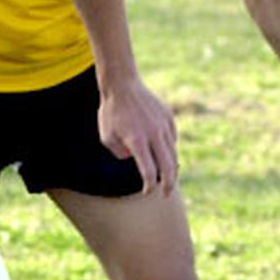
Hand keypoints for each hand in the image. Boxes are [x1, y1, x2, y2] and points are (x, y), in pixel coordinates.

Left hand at [97, 77, 178, 194]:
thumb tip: (135, 159)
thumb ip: (120, 153)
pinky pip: (172, 138)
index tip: (147, 192)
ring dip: (170, 168)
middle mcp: (154, 134)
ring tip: (166, 177)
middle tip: (166, 194)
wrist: (122, 85)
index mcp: (137, 141)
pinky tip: (163, 153)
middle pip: (168, 166)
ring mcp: (164, 125)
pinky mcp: (169, 118)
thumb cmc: (111, 113)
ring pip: (172, 153)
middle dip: (168, 184)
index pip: (149, 171)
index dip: (149, 185)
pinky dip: (169, 149)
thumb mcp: (107, 137)